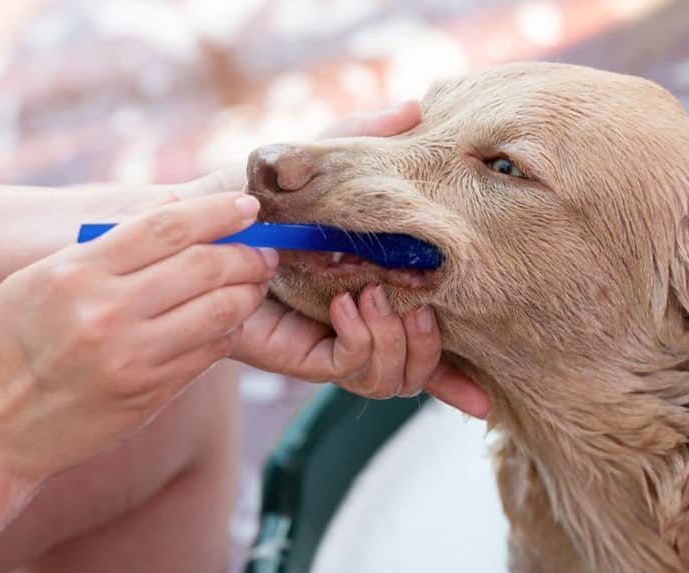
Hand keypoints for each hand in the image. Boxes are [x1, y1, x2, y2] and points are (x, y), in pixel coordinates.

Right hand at [0, 192, 274, 486]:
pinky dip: (228, 331)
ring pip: (220, 311)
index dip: (219, 212)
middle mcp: (107, 313)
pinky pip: (209, 352)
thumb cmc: (7, 345)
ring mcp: (132, 358)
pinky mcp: (150, 393)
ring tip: (254, 284)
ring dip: (248, 293)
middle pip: (206, 266)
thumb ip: (103, 248)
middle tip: (265, 250)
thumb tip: (175, 212)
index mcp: (76, 272)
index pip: (168, 226)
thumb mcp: (37, 279)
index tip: (248, 206)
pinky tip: (227, 322)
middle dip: (247, 254)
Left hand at [209, 102, 489, 417]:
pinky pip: (356, 369)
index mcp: (384, 288)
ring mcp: (340, 344)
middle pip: (423, 368)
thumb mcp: (322, 162)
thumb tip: (417, 106)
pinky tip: (343, 306)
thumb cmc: (259, 196)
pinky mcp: (310, 357)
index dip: (462, 370)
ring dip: (397, 342)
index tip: (486, 389)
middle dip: (432, 348)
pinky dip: (362, 341)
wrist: (202, 227)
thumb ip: (366, 136)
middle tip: (420, 309)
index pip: (432, 337)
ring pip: (395, 378)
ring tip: (371, 299)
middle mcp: (368, 324)